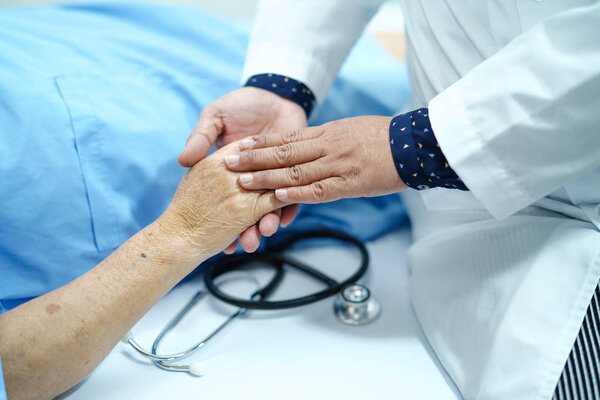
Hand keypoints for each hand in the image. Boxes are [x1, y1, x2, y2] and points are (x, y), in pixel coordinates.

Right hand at [178, 87, 305, 252]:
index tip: (210, 232)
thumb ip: (201, 137)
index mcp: (227, 166)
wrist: (276, 95)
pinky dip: (284, 212)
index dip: (214, 213)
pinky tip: (279, 223)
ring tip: (260, 236)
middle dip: (242, 228)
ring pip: (265, 207)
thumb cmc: (241, 104)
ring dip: (262, 224)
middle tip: (241, 243)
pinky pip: (288, 197)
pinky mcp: (290, 175)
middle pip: (242, 207)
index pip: (219, 193)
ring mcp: (269, 178)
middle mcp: (247, 177)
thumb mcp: (215, 116)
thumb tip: (183, 159)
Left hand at [224, 116, 406, 202]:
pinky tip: (276, 198)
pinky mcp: (349, 184)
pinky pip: (317, 190)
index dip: (260, 143)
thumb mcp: (348, 130)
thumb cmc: (380, 137)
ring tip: (242, 182)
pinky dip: (296, 194)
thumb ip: (325, 139)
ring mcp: (337, 165)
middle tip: (228, 163)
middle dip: (253, 159)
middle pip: (283, 154)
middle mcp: (327, 147)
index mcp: (326, 133)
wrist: (411, 145)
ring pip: (295, 172)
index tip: (239, 145)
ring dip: (266, 178)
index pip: (286, 138)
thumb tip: (303, 147)